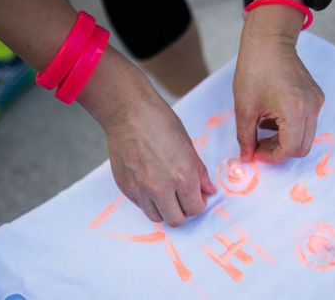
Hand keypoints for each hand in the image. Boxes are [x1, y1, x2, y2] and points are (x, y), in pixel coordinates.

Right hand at [103, 93, 216, 226]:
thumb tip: (208, 191)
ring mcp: (141, 189)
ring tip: (165, 192)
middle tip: (182, 198)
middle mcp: (161, 188)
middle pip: (176, 220)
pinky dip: (148, 200)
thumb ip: (199, 173)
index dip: (199, 203)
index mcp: (183, 176)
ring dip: (164, 209)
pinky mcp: (126, 187)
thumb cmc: (160, 123)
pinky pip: (141, 205)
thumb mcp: (188, 146)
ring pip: (157, 218)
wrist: (129, 113)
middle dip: (183, 211)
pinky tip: (150, 182)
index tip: (196, 196)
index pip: (195, 209)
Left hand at [234, 37, 323, 163]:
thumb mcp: (244, 108)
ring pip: (305, 136)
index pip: (289, 149)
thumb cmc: (254, 70)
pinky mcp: (316, 96)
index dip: (271, 157)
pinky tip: (271, 117)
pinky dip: (290, 127)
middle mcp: (311, 107)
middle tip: (258, 146)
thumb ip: (246, 137)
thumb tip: (247, 157)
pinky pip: (306, 122)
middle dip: (279, 151)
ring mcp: (316, 101)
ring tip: (262, 128)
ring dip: (284, 140)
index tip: (255, 153)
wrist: (269, 41)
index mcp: (294, 110)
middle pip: (301, 147)